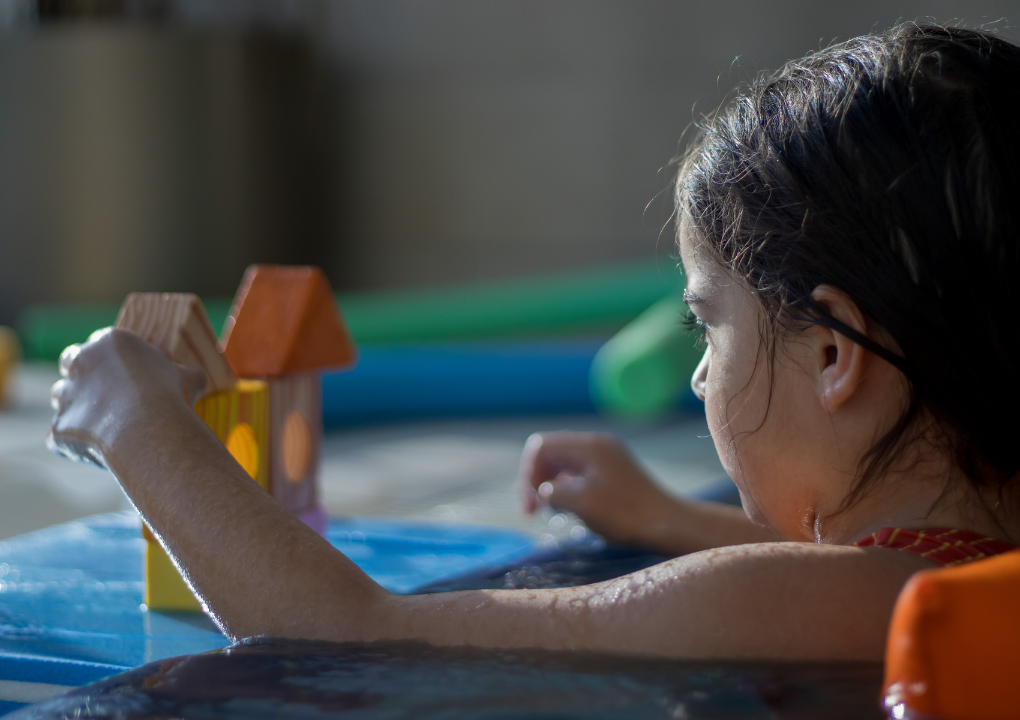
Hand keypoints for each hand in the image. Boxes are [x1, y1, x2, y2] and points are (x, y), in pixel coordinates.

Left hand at [48, 328, 206, 468]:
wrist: (149, 430)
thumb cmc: (172, 397)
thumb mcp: (190, 377)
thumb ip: (182, 374)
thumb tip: (193, 380)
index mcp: (110, 342)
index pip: (98, 342)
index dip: (107, 357)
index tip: (120, 371)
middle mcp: (81, 362)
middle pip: (69, 361)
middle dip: (81, 374)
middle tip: (103, 393)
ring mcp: (66, 394)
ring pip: (62, 396)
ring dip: (77, 406)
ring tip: (105, 423)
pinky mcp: (59, 427)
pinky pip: (62, 434)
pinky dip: (76, 441)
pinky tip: (102, 449)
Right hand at [518, 431, 670, 545]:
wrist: (668, 524)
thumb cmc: (626, 514)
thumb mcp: (582, 503)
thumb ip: (553, 492)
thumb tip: (544, 492)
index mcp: (589, 446)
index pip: (541, 447)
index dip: (529, 474)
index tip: (532, 506)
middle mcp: (597, 444)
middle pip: (551, 452)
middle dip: (537, 479)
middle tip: (535, 510)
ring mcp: (607, 457)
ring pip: (564, 463)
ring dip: (551, 485)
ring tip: (552, 510)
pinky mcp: (614, 471)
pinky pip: (579, 472)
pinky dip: (568, 488)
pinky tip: (571, 508)